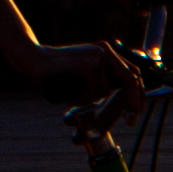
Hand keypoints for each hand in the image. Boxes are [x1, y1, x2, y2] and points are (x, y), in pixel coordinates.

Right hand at [15, 38, 138, 106]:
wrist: (34, 61)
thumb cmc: (58, 74)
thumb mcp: (86, 77)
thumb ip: (104, 83)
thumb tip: (126, 101)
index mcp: (107, 53)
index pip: (132, 73)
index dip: (138, 93)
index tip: (137, 111)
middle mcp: (105, 51)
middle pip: (130, 79)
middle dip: (132, 101)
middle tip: (131, 120)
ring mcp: (98, 55)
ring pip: (105, 90)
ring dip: (89, 100)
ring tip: (72, 94)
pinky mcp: (90, 63)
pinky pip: (93, 91)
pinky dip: (82, 98)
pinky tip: (69, 93)